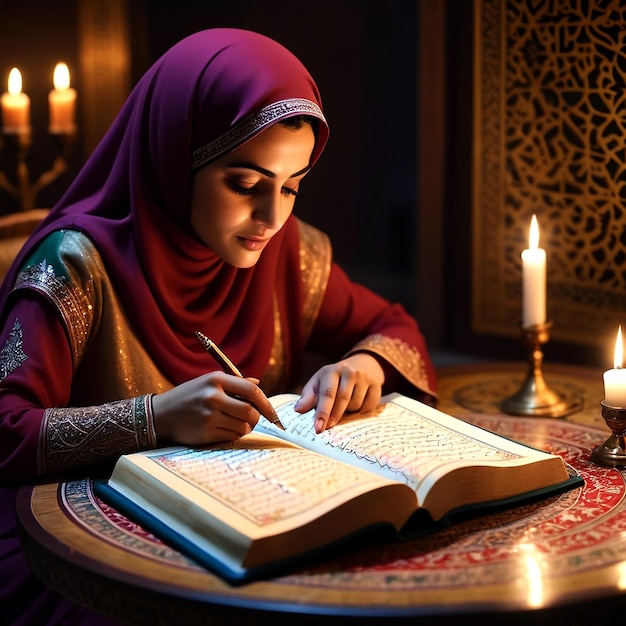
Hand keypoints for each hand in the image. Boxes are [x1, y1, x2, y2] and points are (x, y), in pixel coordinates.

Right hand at [151, 372, 275, 444]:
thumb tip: (258, 384)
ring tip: (234, 423)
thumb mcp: (209, 382)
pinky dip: (233, 435)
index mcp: (216, 380)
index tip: (273, 413)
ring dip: (244, 428)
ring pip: (243, 427)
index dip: (266, 403)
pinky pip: (232, 437)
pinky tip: (222, 429)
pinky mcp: (205, 433)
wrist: (160, 415)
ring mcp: (209, 416)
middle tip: (251, 419)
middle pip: (250, 411)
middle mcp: (213, 397)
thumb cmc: (189, 396)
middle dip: (256, 418)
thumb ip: (234, 383)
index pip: (251, 391)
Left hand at [295, 353, 384, 432]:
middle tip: (327, 429)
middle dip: (334, 417)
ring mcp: (364, 378)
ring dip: (348, 413)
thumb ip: (308, 397)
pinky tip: (356, 405)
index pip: (327, 393)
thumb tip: (298, 409)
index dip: (322, 412)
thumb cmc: (332, 380)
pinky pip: (368, 408)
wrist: (358, 367)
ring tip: (344, 407)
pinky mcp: (376, 385)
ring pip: (355, 406)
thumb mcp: (317, 383)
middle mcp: (349, 372)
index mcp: (331, 371)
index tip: (318, 428)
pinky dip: (360, 412)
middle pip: (342, 401)